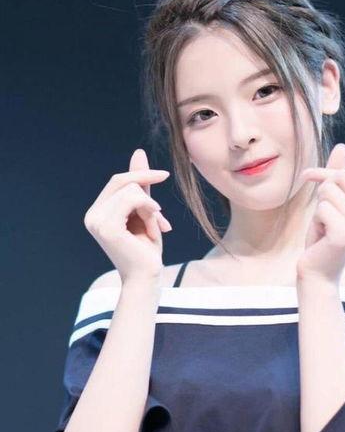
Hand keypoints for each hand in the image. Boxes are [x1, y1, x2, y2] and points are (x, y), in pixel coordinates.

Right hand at [83, 148, 172, 282]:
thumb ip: (140, 185)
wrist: (147, 278)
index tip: (164, 175)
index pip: (118, 181)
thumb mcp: (145, 211)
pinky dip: (151, 212)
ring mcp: (97, 220)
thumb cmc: (146, 250)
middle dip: (147, 191)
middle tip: (161, 217)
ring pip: (131, 190)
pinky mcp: (107, 226)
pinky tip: (155, 229)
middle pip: (123, 181)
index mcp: (97, 212)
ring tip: (155, 228)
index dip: (141, 175)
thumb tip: (138, 152)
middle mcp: (92, 215)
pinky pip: (134, 200)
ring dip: (151, 209)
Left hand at [296, 143, 344, 286]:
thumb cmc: (322, 240)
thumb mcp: (330, 204)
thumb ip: (336, 177)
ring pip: (326, 192)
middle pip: (336, 179)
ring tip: (323, 230)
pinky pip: (321, 208)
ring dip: (317, 210)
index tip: (310, 185)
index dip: (322, 176)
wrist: (317, 274)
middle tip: (323, 220)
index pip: (344, 174)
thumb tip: (342, 146)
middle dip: (320, 195)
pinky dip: (315, 221)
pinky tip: (321, 238)